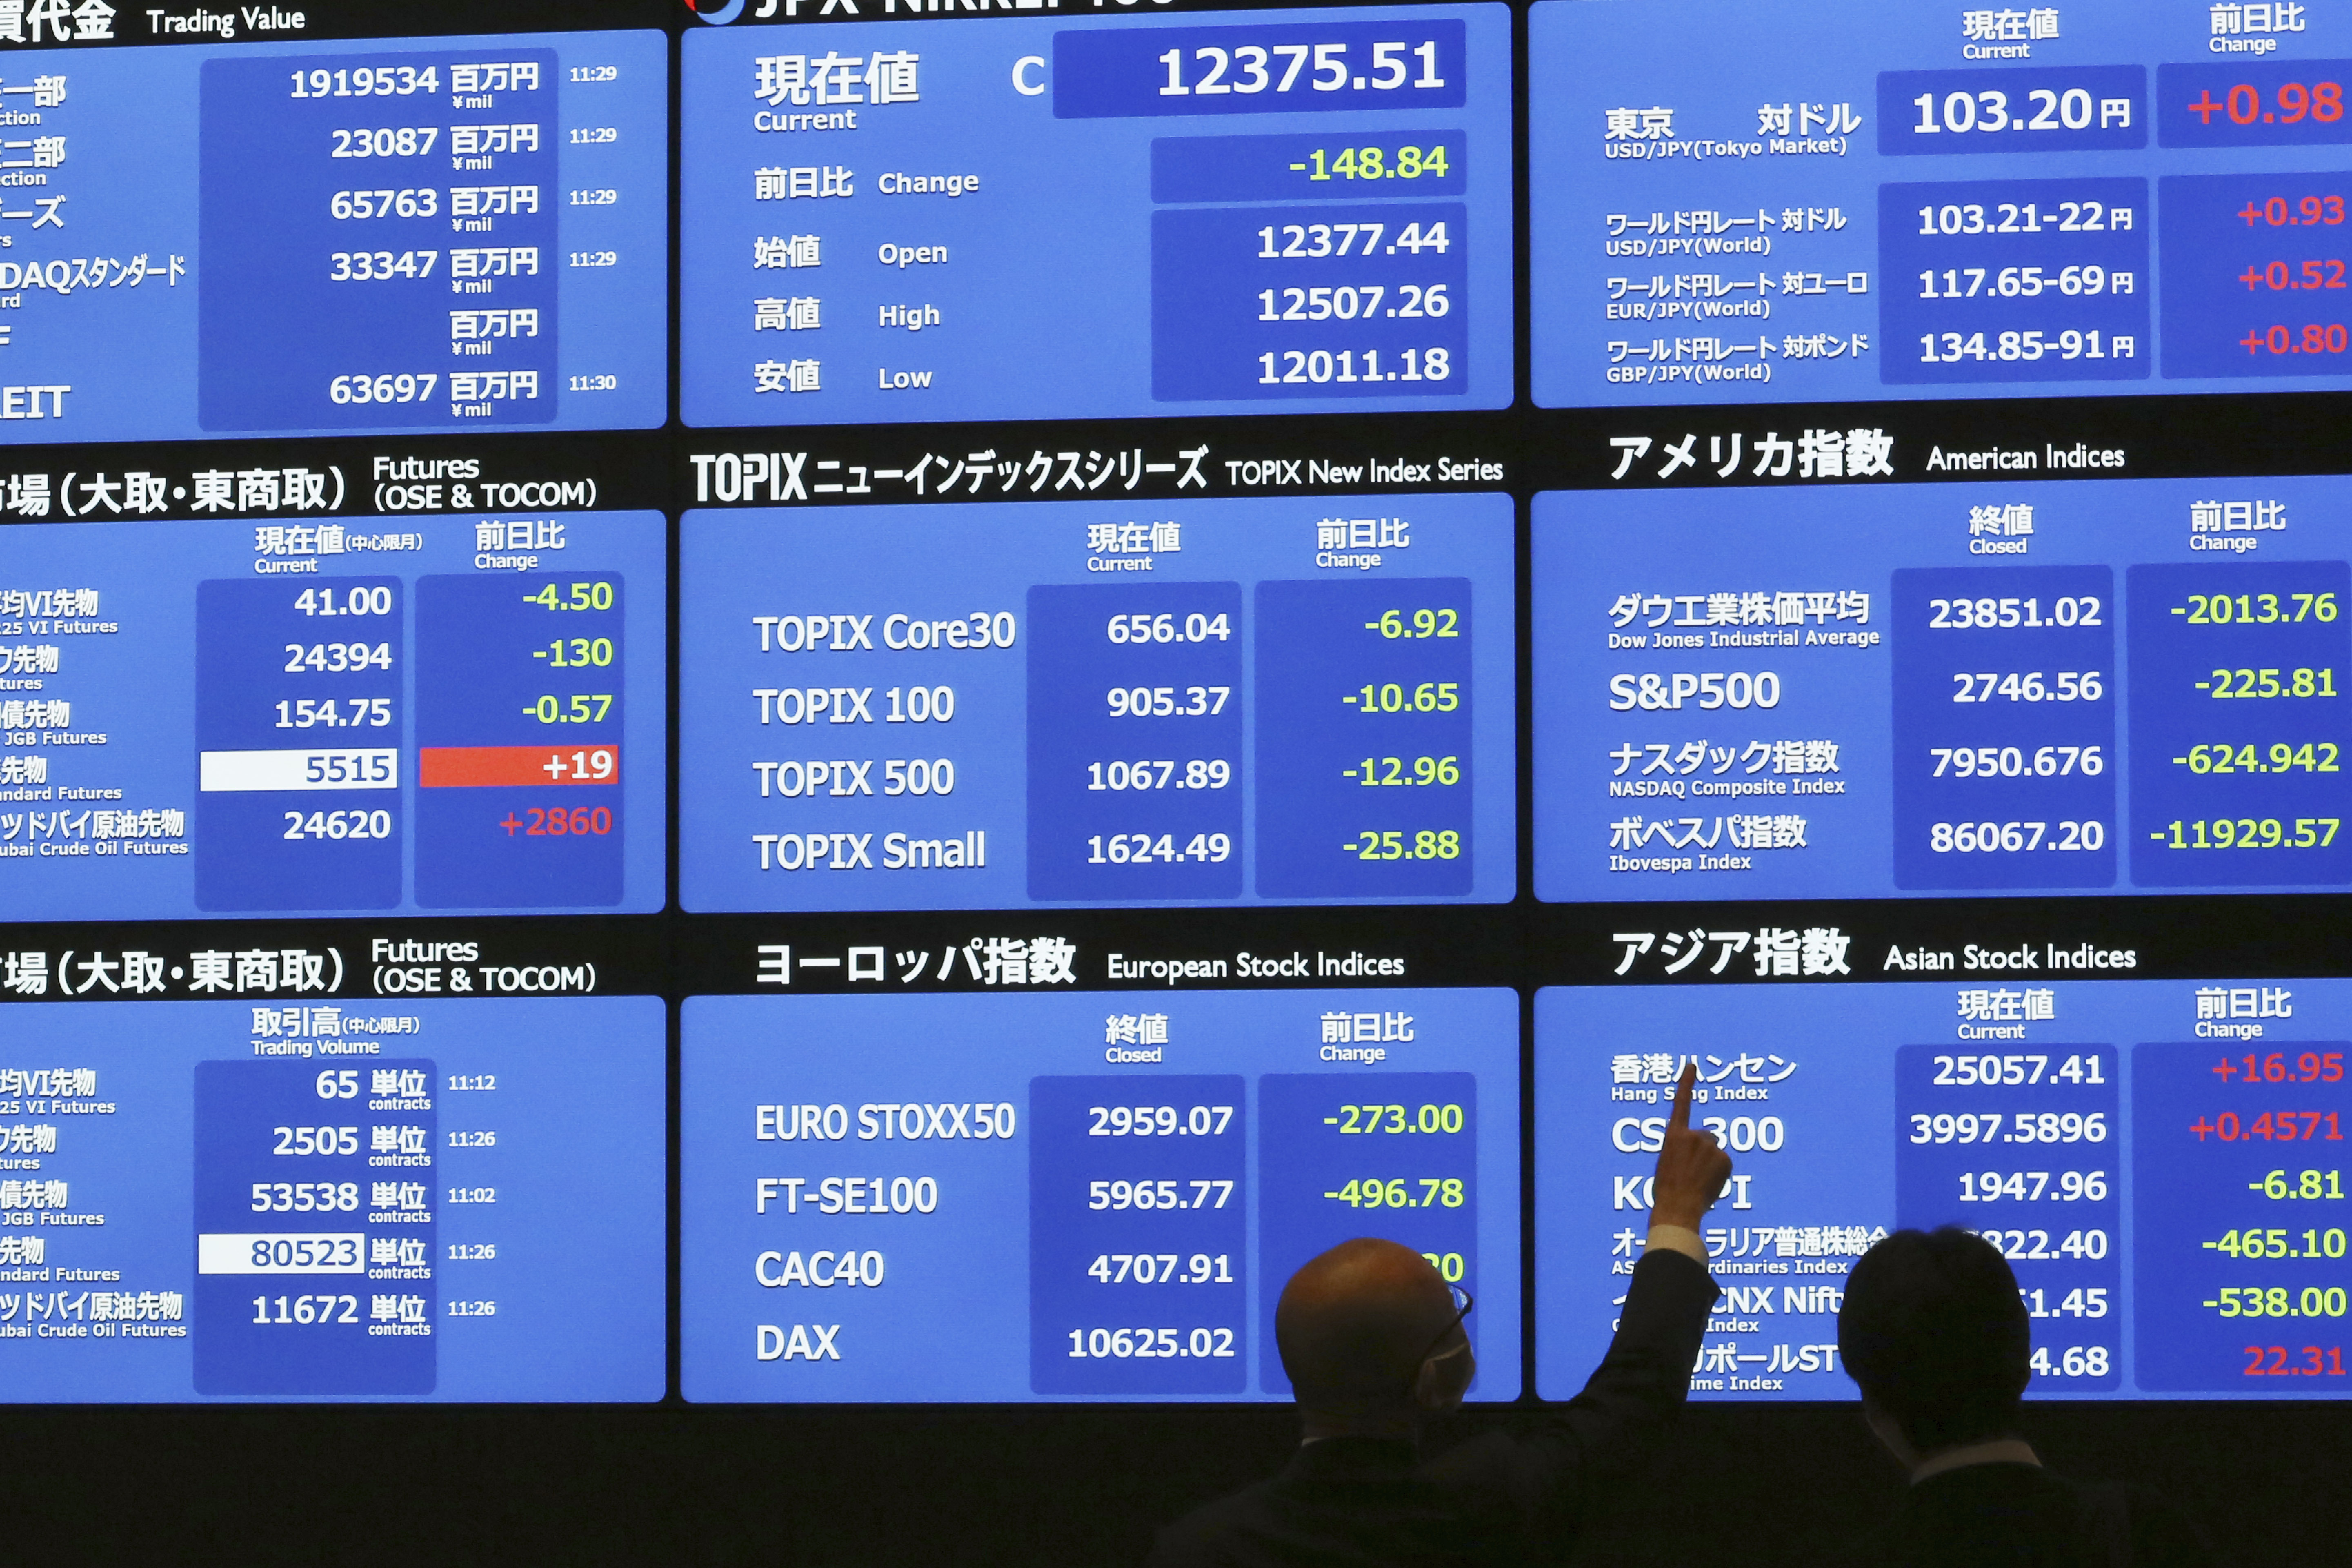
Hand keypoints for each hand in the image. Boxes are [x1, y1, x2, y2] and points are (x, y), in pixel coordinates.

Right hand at [1650, 1062, 1731, 1230]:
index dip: (1686, 1083)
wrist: (1678, 1208)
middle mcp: (1693, 1135)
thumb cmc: (1666, 1190)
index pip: (1681, 1103)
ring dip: (1711, 1163)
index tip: (1692, 1064)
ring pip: (1715, 1152)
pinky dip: (1720, 1173)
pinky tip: (1709, 1185)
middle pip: (1706, 1137)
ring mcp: (1710, 1146)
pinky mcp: (1724, 1158)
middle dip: (1703, 1151)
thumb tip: (1696, 1154)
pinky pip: (1725, 1164)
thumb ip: (1680, 1150)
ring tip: (1699, 1181)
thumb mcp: (1666, 1163)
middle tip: (1692, 1172)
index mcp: (1673, 1135)